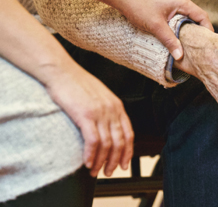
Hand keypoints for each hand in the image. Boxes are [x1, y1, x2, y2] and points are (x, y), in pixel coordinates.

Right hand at [42, 61, 133, 176]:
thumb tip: (107, 128)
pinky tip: (87, 162)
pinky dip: (91, 155)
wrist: (62, 71)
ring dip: (102, 161)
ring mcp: (100, 112)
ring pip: (107, 144)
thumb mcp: (99, 96)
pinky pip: (93, 141)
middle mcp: (112, 110)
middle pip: (120, 142)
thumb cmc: (77, 83)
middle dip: (115, 161)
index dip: (128, 152)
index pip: (129, 134)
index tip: (123, 164)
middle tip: (109, 172)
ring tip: (95, 171)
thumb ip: (107, 111)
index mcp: (117, 106)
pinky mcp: (85, 115)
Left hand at [115, 0, 213, 59]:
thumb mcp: (155, 26)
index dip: (207, 29)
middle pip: (196, 16)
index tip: (208, 43)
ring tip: (189, 43)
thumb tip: (180, 56)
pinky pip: (179, 15)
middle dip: (199, 31)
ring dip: (188, 28)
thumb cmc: (138, 6)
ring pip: (187, 16)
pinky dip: (180, 25)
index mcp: (181, 1)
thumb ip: (170, 41)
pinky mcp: (166, 3)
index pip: (202, 16)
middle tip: (200, 46)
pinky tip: (176, 35)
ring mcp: (172, 0)